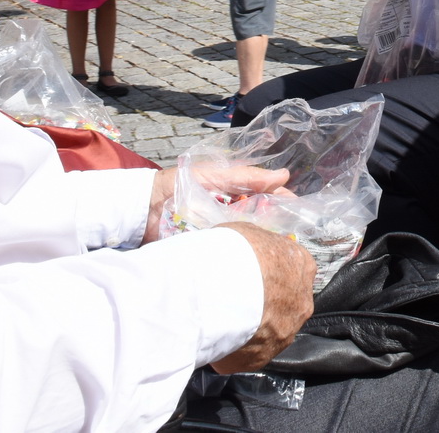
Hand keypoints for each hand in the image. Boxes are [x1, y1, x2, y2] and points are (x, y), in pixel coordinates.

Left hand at [144, 165, 291, 244]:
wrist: (141, 209)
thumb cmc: (175, 184)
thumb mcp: (213, 175)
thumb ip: (246, 176)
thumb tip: (284, 175)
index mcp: (234, 193)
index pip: (266, 198)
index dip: (282, 204)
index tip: (298, 212)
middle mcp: (230, 214)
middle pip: (260, 222)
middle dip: (275, 229)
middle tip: (288, 238)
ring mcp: (219, 233)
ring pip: (246, 239)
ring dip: (259, 244)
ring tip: (274, 253)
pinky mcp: (207, 249)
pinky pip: (228, 254)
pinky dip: (238, 258)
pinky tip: (250, 263)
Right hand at [208, 222, 316, 373]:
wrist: (222, 286)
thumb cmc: (236, 251)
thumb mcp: (246, 234)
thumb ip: (255, 250)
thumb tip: (248, 257)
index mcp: (302, 266)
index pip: (291, 272)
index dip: (268, 274)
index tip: (248, 275)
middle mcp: (302, 301)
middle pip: (282, 305)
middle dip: (261, 304)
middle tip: (233, 299)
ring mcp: (285, 333)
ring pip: (266, 332)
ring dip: (247, 328)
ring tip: (219, 319)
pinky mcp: (262, 358)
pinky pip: (245, 354)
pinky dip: (231, 348)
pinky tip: (213, 338)